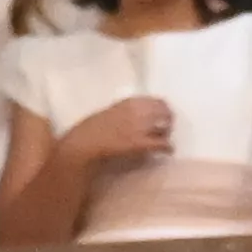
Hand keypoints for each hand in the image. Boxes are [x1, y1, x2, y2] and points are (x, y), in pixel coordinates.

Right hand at [63, 94, 177, 166]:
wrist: (83, 144)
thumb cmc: (91, 129)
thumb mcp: (110, 112)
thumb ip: (127, 111)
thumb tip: (141, 114)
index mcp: (130, 102)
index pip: (157, 101)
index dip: (163, 109)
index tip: (163, 115)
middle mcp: (138, 111)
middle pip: (165, 113)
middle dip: (168, 120)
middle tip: (167, 128)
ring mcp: (140, 127)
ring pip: (166, 128)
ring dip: (166, 134)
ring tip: (164, 139)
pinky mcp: (141, 143)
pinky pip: (163, 144)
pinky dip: (167, 148)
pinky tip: (167, 151)